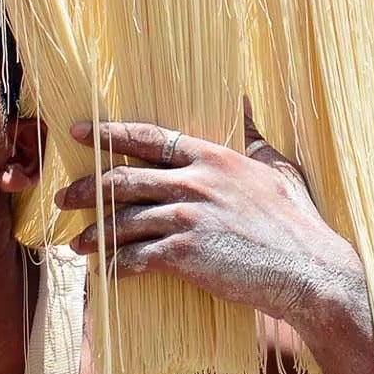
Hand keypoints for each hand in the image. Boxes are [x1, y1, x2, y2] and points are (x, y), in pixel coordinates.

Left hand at [56, 100, 365, 326]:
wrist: (309, 271)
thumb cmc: (297, 222)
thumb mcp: (277, 169)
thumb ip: (253, 137)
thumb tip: (245, 100)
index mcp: (212, 158)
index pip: (148, 138)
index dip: (109, 133)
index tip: (77, 132)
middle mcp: (194, 183)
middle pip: (122, 179)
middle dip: (86, 189)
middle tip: (64, 196)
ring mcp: (188, 218)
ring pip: (122, 220)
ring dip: (94, 233)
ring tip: (77, 242)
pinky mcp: (185, 254)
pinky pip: (135, 257)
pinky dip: (115, 266)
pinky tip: (104, 273)